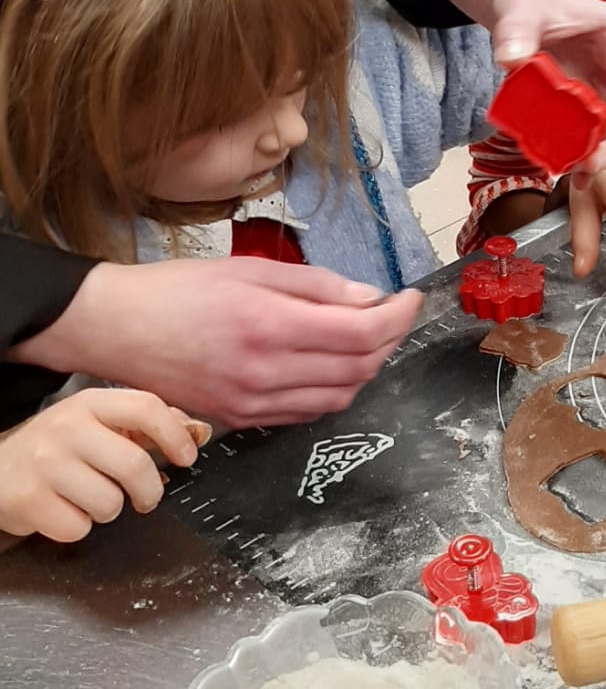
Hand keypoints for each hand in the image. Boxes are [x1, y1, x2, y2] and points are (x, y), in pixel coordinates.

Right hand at [0, 389, 205, 542]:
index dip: (175, 436)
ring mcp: (45, 464)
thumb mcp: (100, 424)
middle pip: (134, 465)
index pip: (146, 408)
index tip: (186, 457)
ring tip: (90, 497)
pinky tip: (65, 509)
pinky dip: (78, 526)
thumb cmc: (59, 449)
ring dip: (109, 509)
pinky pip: (79, 528)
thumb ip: (149, 426)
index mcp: (90, 404)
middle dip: (150, 491)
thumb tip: (199, 432)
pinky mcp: (29, 499)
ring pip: (109, 503)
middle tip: (146, 496)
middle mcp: (66, 428)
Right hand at [11, 259, 421, 428]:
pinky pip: (308, 412)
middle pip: (359, 367)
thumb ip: (314, 285)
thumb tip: (368, 298)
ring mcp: (253, 403)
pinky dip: (333, 390)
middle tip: (392, 314)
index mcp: (268, 325)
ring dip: (365, 368)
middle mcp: (264, 372)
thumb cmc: (175, 290)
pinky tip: (330, 365)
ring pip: (340, 396)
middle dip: (389, 339)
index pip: (362, 332)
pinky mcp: (241, 420)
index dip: (399, 317)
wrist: (113, 329)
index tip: (410, 299)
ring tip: (365, 337)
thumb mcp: (248, 268)